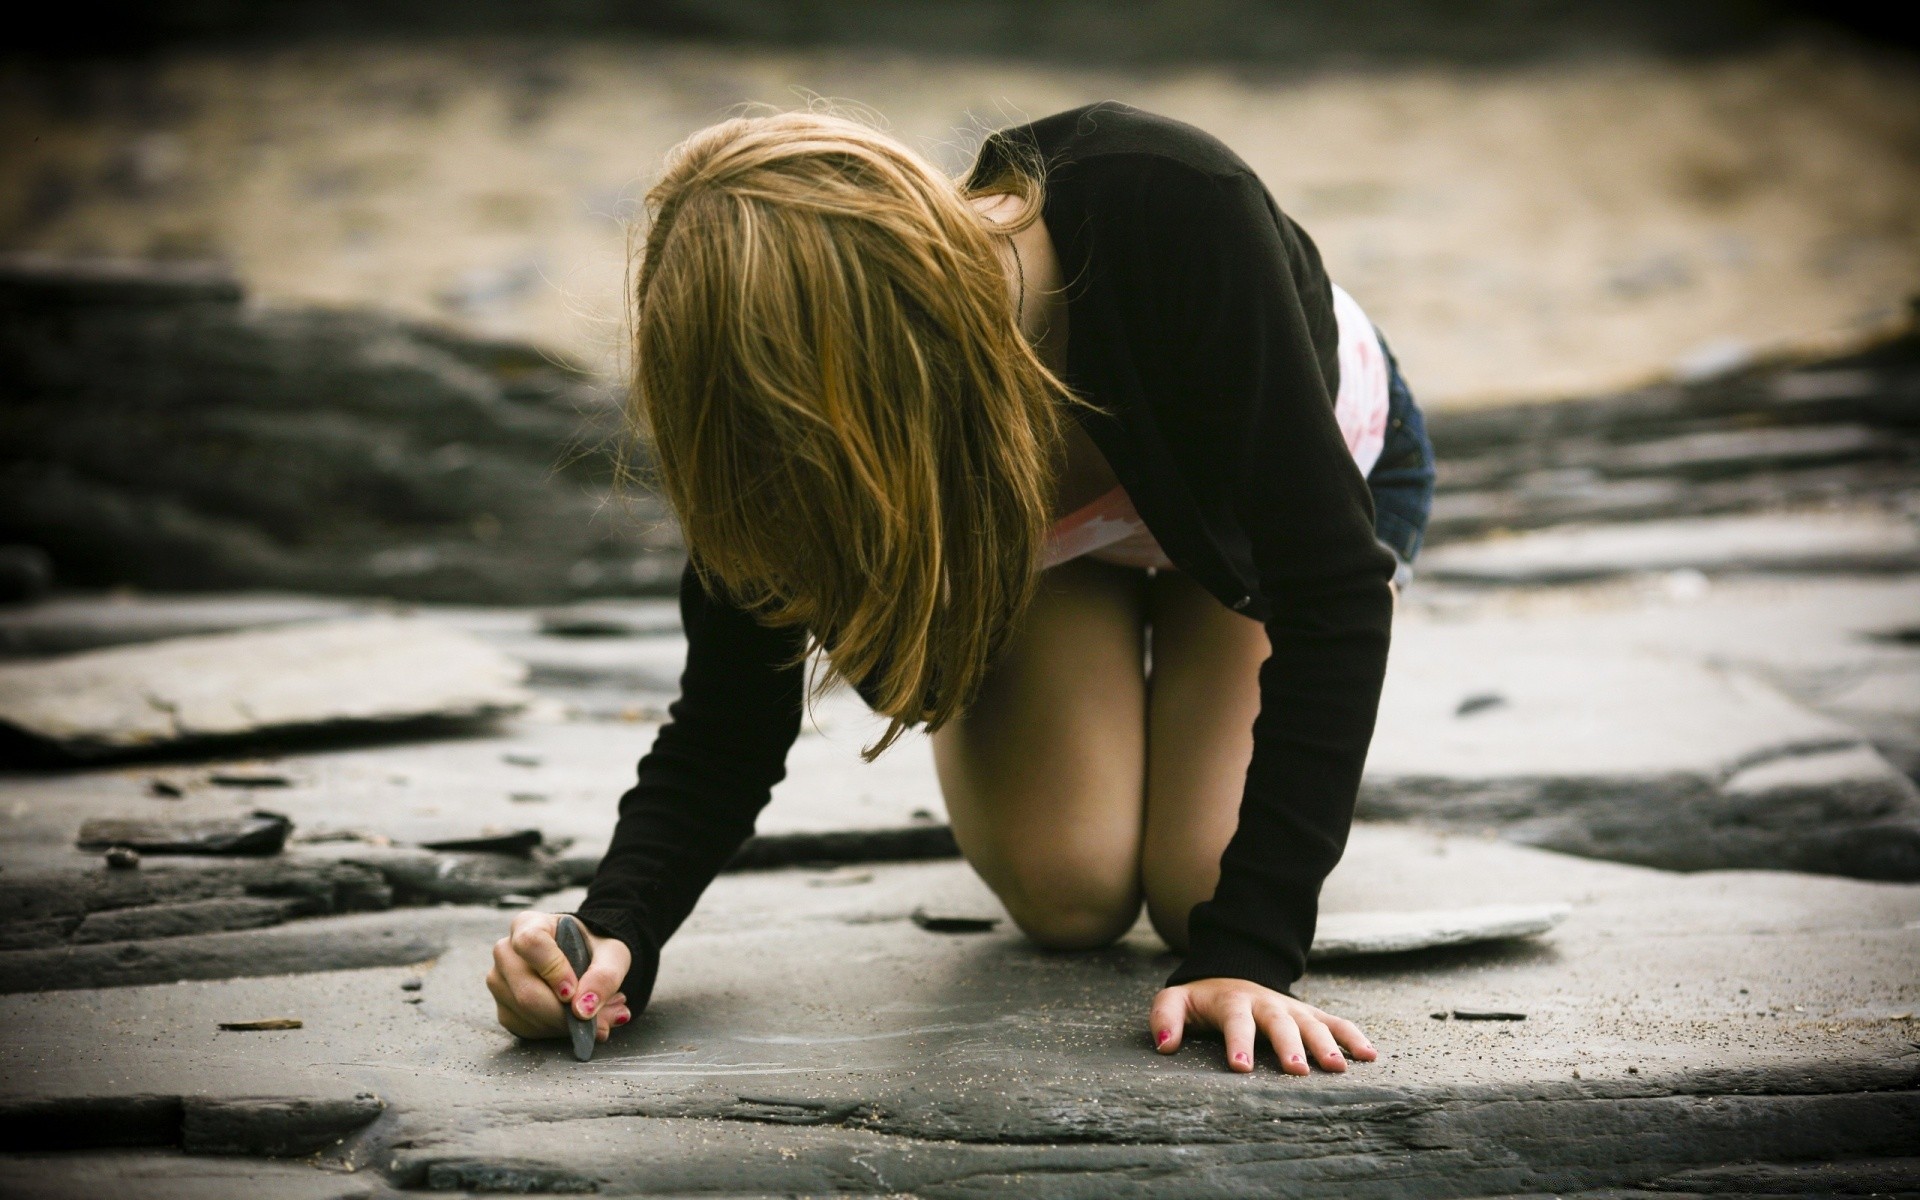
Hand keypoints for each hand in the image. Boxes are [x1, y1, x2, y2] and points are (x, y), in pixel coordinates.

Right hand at [487, 911, 634, 1044]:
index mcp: (528, 924)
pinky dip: (558, 1032)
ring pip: (526, 1014)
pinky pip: (527, 1029)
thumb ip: (604, 976)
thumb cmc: (594, 949)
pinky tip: (579, 1022)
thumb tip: (583, 1010)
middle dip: (566, 1013)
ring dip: (568, 1025)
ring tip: (600, 1016)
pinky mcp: (505, 1009)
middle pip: (525, 990)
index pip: (530, 943)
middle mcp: (506, 952)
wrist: (585, 959)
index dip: (553, 970)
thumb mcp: (612, 954)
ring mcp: (500, 982)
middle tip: (603, 1018)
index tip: (573, 991)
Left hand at [1151, 978, 1376, 1074]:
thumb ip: (1165, 1017)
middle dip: (1288, 1046)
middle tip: (1296, 1071)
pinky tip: (1370, 1056)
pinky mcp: (1309, 1014)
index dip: (1238, 1041)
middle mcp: (1267, 1003)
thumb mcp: (1176, 1000)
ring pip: (1312, 1023)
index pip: (1236, 1020)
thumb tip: (1164, 1045)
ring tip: (1338, 1069)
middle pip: (1279, 1023)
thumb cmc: (1202, 999)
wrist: (1232, 973)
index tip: (1240, 1066)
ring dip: (1325, 1044)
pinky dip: (1353, 1036)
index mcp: (1233, 1001)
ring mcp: (1292, 1009)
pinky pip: (1335, 1022)